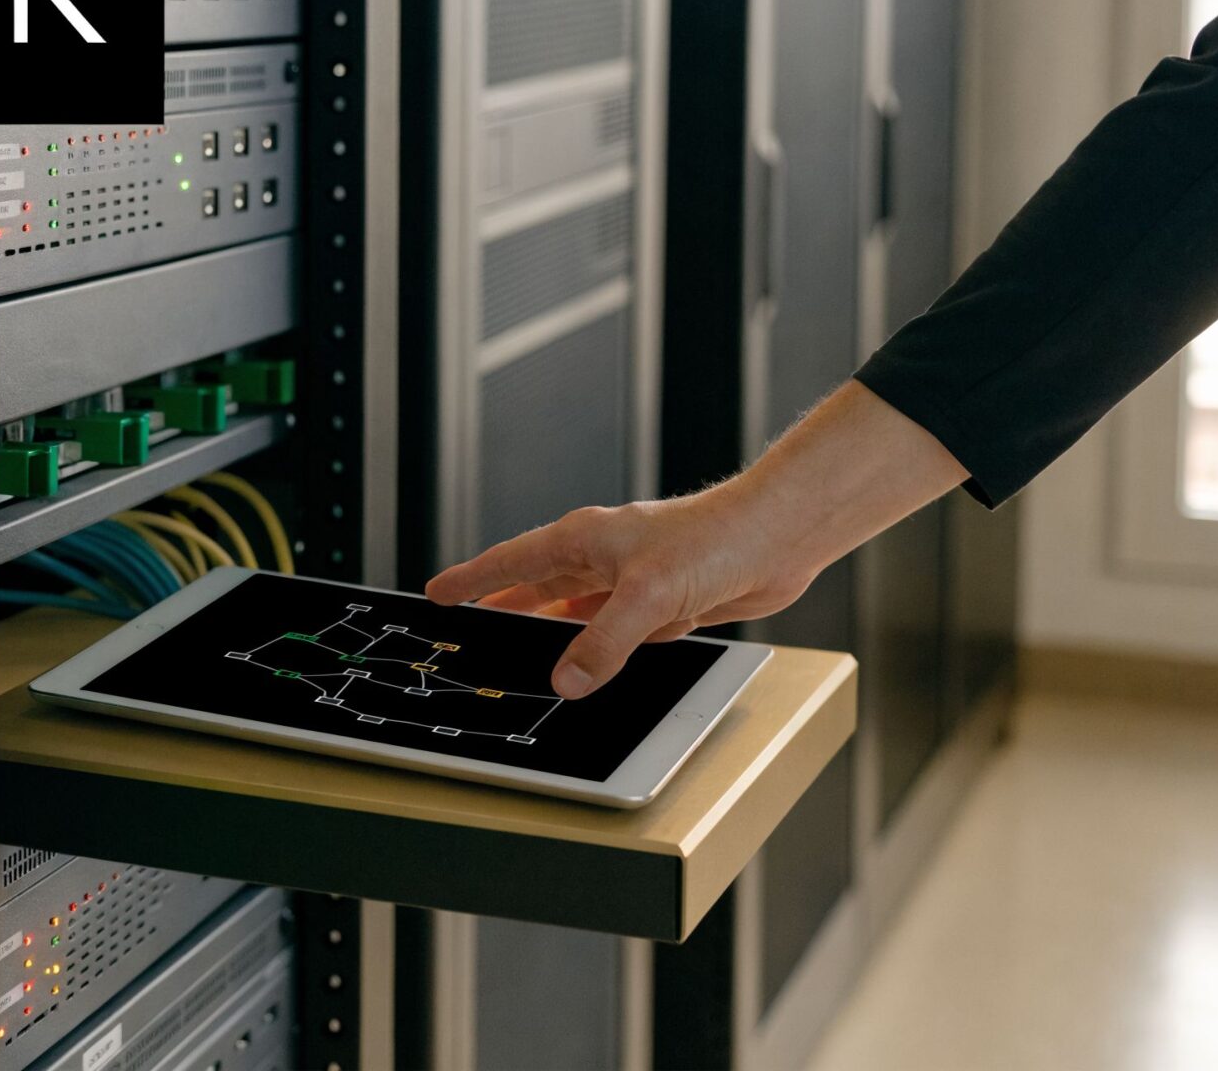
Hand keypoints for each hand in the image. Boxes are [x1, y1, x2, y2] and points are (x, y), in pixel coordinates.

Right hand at [425, 381, 968, 698]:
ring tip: (519, 651)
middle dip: (504, 607)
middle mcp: (604, 557)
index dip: (473, 579)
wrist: (779, 536)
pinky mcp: (665, 603)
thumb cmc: (715, 540)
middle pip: (539, 588)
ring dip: (552, 631)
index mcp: (585, 540)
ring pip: (577, 613)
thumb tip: (567, 681)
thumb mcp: (649, 597)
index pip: (512, 562)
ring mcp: (633, 581)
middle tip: (467, 627)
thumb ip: (604, 643)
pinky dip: (601, 648)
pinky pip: (618, 632)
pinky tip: (593, 663)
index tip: (437, 592)